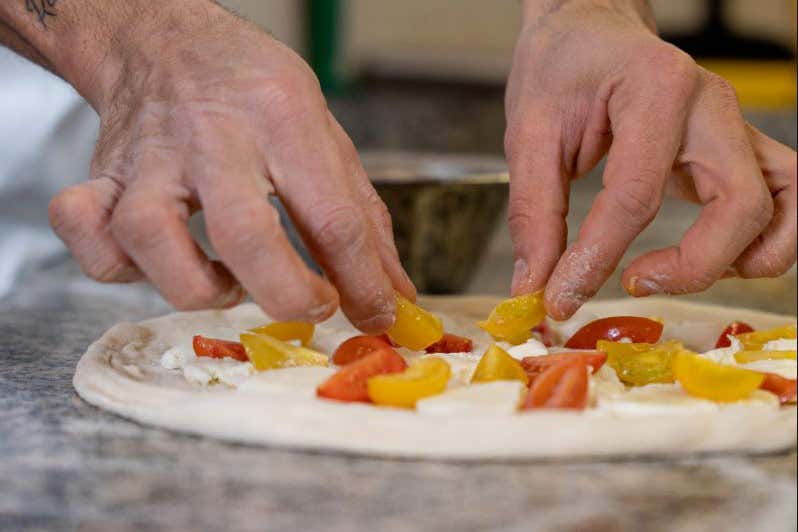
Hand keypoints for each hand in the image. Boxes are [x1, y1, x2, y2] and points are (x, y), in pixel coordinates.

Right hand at [46, 6, 414, 330]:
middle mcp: (213, 137)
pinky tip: (156, 263)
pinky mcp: (102, 177)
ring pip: (151, 241)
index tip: (377, 316)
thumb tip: (393, 294)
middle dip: (288, 294)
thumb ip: (363, 218)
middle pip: (244, 235)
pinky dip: (115, 266)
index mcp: (283, 120)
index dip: (362, 284)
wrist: (164, 40)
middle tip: (312, 305)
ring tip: (229, 281)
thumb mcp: (325, 134)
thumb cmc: (252, 91)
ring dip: (196, 287)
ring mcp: (149, 159)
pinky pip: (87, 235)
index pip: (333, 218)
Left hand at [506, 0, 796, 319]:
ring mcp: (736, 126)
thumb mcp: (529, 133)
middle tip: (632, 282)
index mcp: (656, 89)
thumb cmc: (562, 69)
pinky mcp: (739, 149)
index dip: (598, 258)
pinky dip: (758, 242)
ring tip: (677, 269)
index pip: (637, 193)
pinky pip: (783, 201)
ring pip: (785, 206)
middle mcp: (712, 107)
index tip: (560, 298)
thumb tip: (534, 284)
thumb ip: (534, 212)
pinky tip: (707, 254)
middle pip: (741, 205)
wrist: (590, 29)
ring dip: (743, 257)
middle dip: (691, 266)